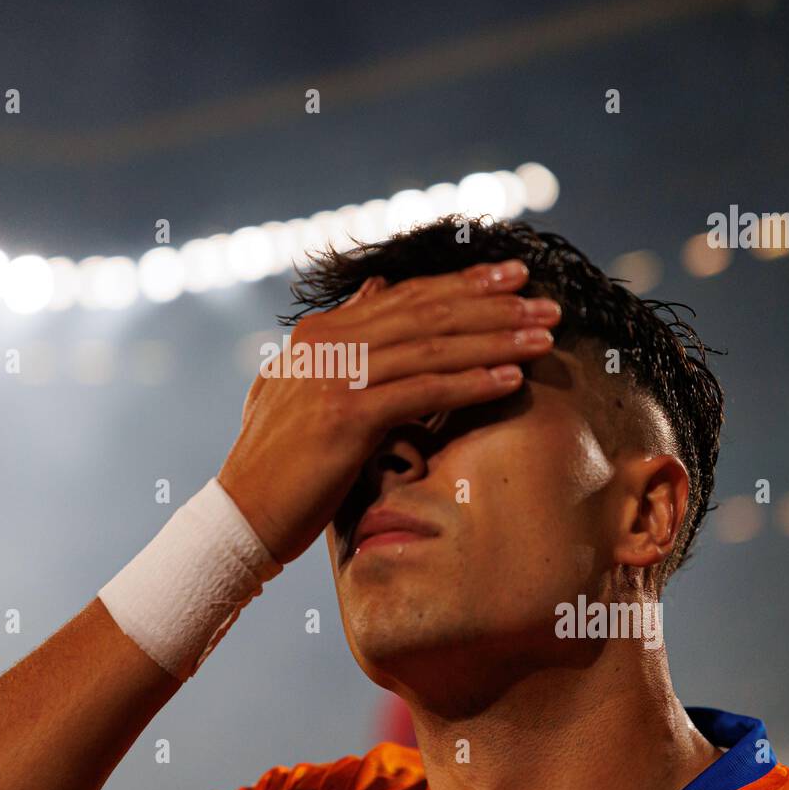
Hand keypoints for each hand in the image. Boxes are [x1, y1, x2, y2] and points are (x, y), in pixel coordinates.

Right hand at [218, 259, 560, 564]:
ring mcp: (335, 377)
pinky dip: (471, 383)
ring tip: (543, 336)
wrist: (242, 514)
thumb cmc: (280, 459)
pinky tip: (511, 380)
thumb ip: (342, 333)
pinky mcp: (346, 416)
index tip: (513, 276)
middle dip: (493, 305)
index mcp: (321, 332)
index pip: (406, 297)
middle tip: (546, 301)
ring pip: (433, 347)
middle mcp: (328, 343)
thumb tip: (378, 286)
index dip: (463, 284)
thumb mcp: (302, 383)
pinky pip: (424, 392)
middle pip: (427, 313)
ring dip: (496, 340)